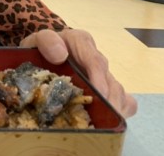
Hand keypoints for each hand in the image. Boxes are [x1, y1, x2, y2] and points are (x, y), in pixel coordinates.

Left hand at [20, 28, 137, 117]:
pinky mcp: (107, 89)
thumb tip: (61, 55)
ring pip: (117, 92)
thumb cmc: (40, 48)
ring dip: (113, 108)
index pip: (94, 60)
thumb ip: (47, 41)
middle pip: (109, 80)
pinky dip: (122, 111)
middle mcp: (95, 58)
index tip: (98, 93)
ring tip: (104, 124)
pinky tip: (110, 121)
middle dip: (108, 101)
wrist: (39, 54)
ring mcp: (103, 75)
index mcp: (81, 42)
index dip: (99, 78)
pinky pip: (125, 100)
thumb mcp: (38, 40)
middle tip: (102, 118)